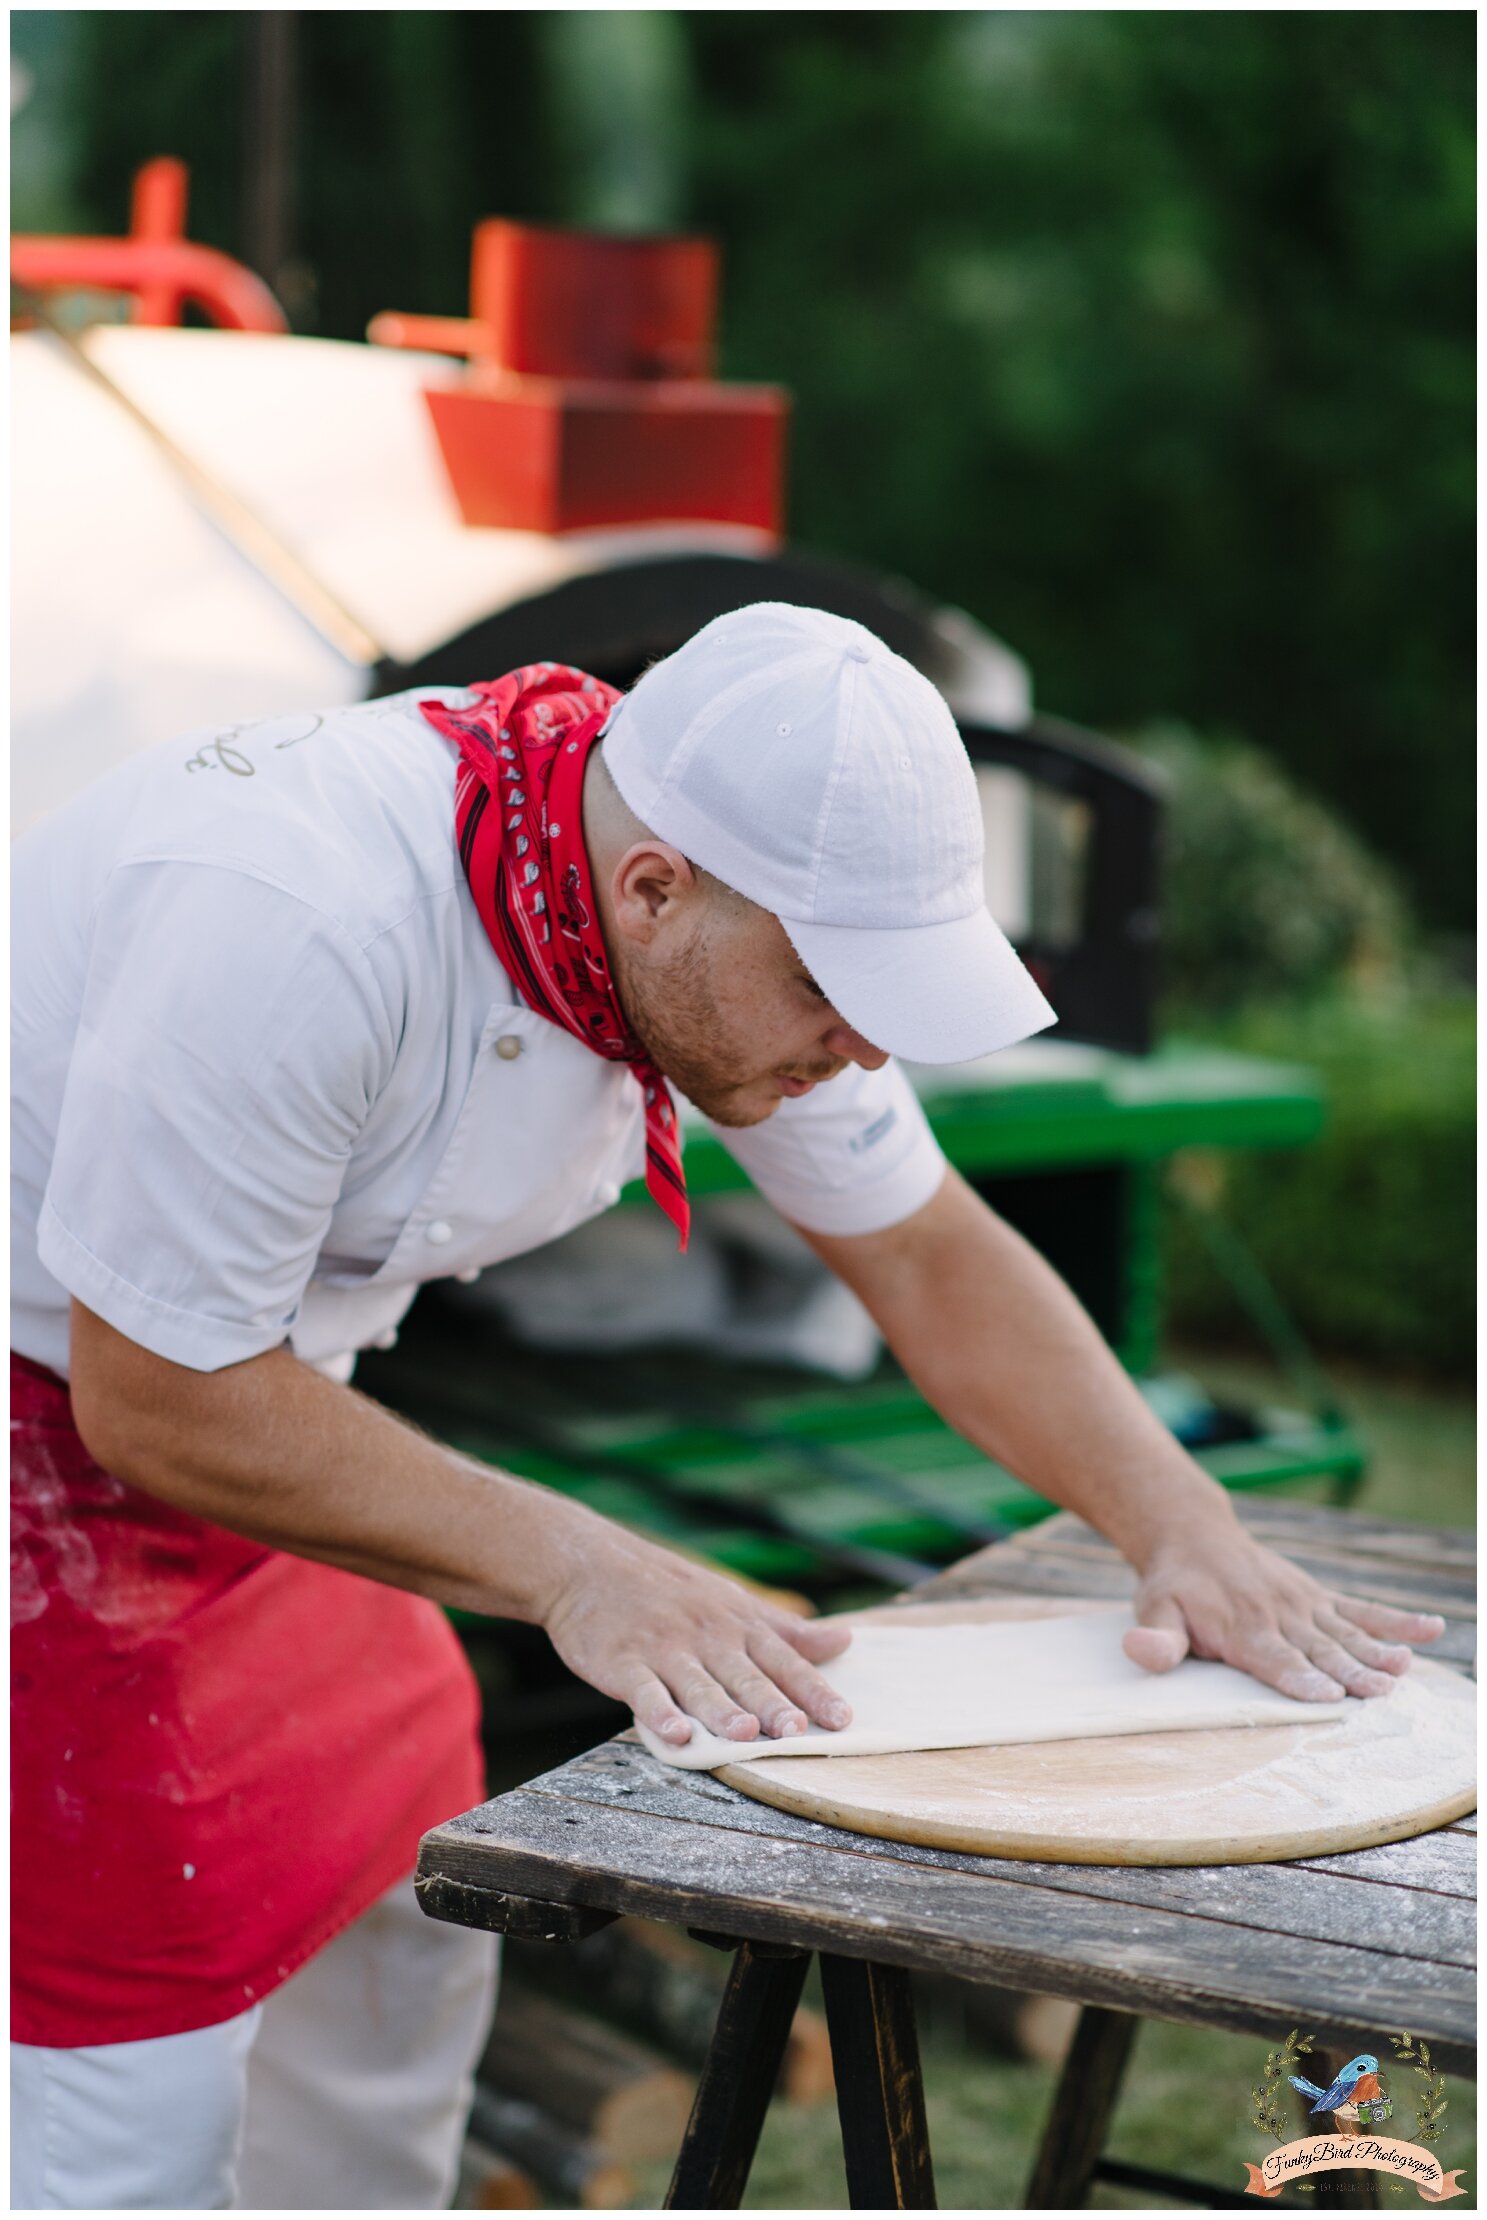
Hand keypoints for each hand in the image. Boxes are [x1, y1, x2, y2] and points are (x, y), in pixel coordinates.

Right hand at [540, 1524, 853, 1748]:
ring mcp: (664, 1648)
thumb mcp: (733, 1602)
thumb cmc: (670, 1590)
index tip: (843, 1719)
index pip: (784, 1660)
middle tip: (799, 1731)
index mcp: (737, 1623)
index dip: (813, 1690)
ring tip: (745, 1734)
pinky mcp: (623, 1662)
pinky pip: (644, 1691)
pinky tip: (675, 1733)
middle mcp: (707, 1635)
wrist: (590, 1565)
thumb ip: (787, 1630)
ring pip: (699, 1684)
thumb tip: (845, 1640)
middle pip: (746, 1676)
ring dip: (722, 1709)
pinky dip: (659, 1712)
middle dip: (773, 1704)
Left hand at [1123, 1515, 1444, 1699]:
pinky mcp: (1319, 1598)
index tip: (1328, 1696)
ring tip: (1404, 1668)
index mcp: (1240, 1628)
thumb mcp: (1153, 1609)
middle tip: (1380, 1692)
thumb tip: (1141, 1653)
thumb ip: (1157, 1639)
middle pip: (1318, 1651)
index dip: (1300, 1678)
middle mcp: (1278, 1616)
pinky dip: (1397, 1620)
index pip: (1273, 1659)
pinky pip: (1362, 1609)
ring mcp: (1304, 1605)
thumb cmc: (1174, 1586)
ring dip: (1377, 1653)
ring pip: (1345, 1634)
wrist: (1194, 1535)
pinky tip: (1432, 1630)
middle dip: (1349, 1673)